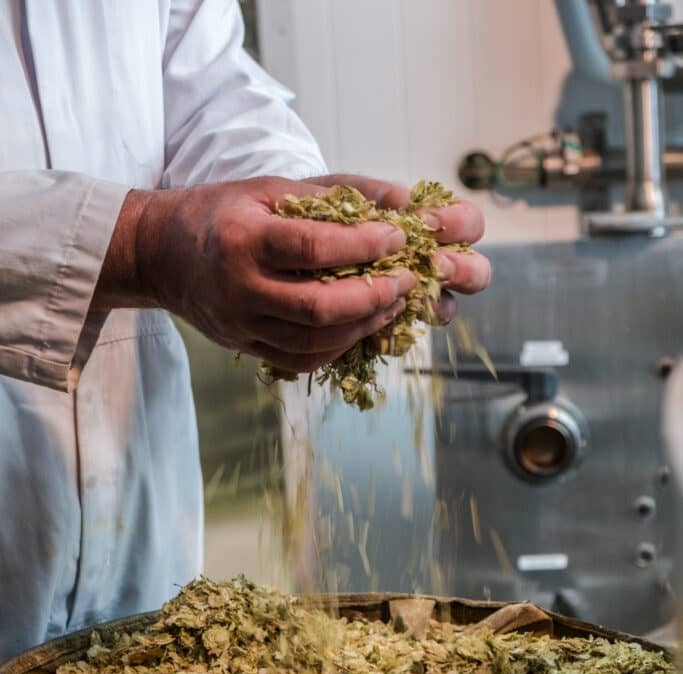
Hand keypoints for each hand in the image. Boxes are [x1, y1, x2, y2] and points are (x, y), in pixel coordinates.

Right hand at [93, 175, 489, 373]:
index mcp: (243, 238)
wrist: (161, 254)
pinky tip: (360, 326)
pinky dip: (338, 347)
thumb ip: (337, 191)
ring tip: (391, 304)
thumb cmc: (222, 213)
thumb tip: (401, 200)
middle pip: (318, 307)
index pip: (313, 248)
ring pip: (313, 341)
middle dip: (373, 296)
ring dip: (363, 326)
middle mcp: (239, 287)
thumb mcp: (271, 187)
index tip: (396, 239)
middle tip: (405, 280)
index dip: (363, 246)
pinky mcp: (245, 346)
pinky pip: (300, 360)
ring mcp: (240, 324)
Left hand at [307, 174, 490, 325]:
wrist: (284, 247)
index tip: (428, 221)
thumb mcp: (333, 193)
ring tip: (408, 293)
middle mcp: (431, 264)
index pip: (469, 225)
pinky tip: (376, 323)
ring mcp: (411, 297)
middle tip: (436, 264)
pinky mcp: (382, 326)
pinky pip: (399, 339)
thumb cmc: (316, 211)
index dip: (460, 224)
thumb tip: (403, 198)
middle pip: (475, 272)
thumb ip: (367, 192)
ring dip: (434, 303)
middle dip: (464, 269)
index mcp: (431, 226)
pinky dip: (391, 333)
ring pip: (443, 308)